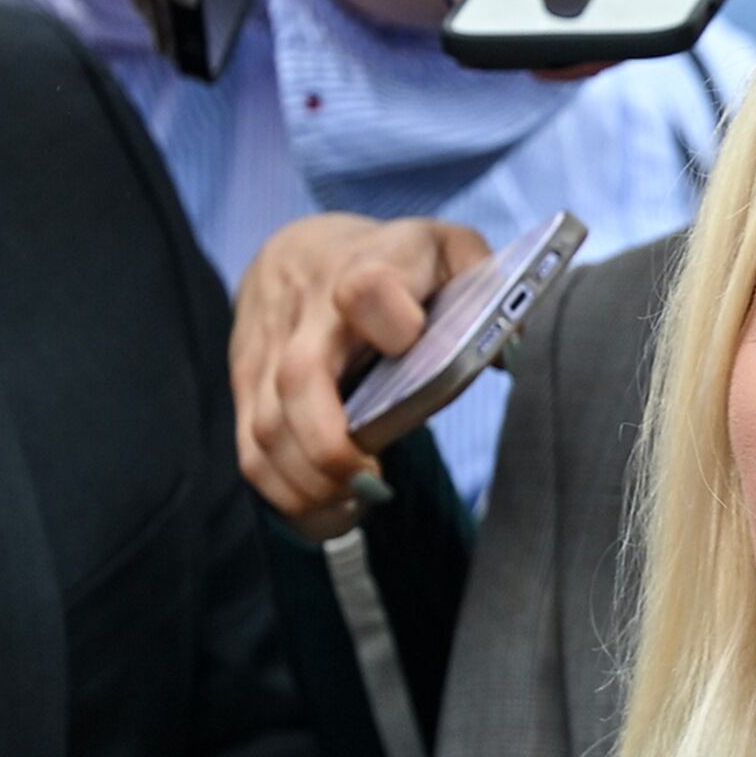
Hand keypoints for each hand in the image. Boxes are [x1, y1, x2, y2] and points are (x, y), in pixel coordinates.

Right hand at [229, 211, 490, 529]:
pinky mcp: (244, 383)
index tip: (408, 343)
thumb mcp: (450, 252)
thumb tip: (510, 352)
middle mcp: (308, 307)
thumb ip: (489, 286)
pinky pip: (249, 450)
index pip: (367, 287)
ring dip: (309, 481)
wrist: (304, 249)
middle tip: (372, 482)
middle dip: (332, 447)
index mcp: (370, 267)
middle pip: (301, 378)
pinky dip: (286, 493)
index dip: (385, 317)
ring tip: (355, 500)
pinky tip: (328, 507)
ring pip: (266, 427)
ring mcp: (267, 347)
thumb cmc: (396, 263)